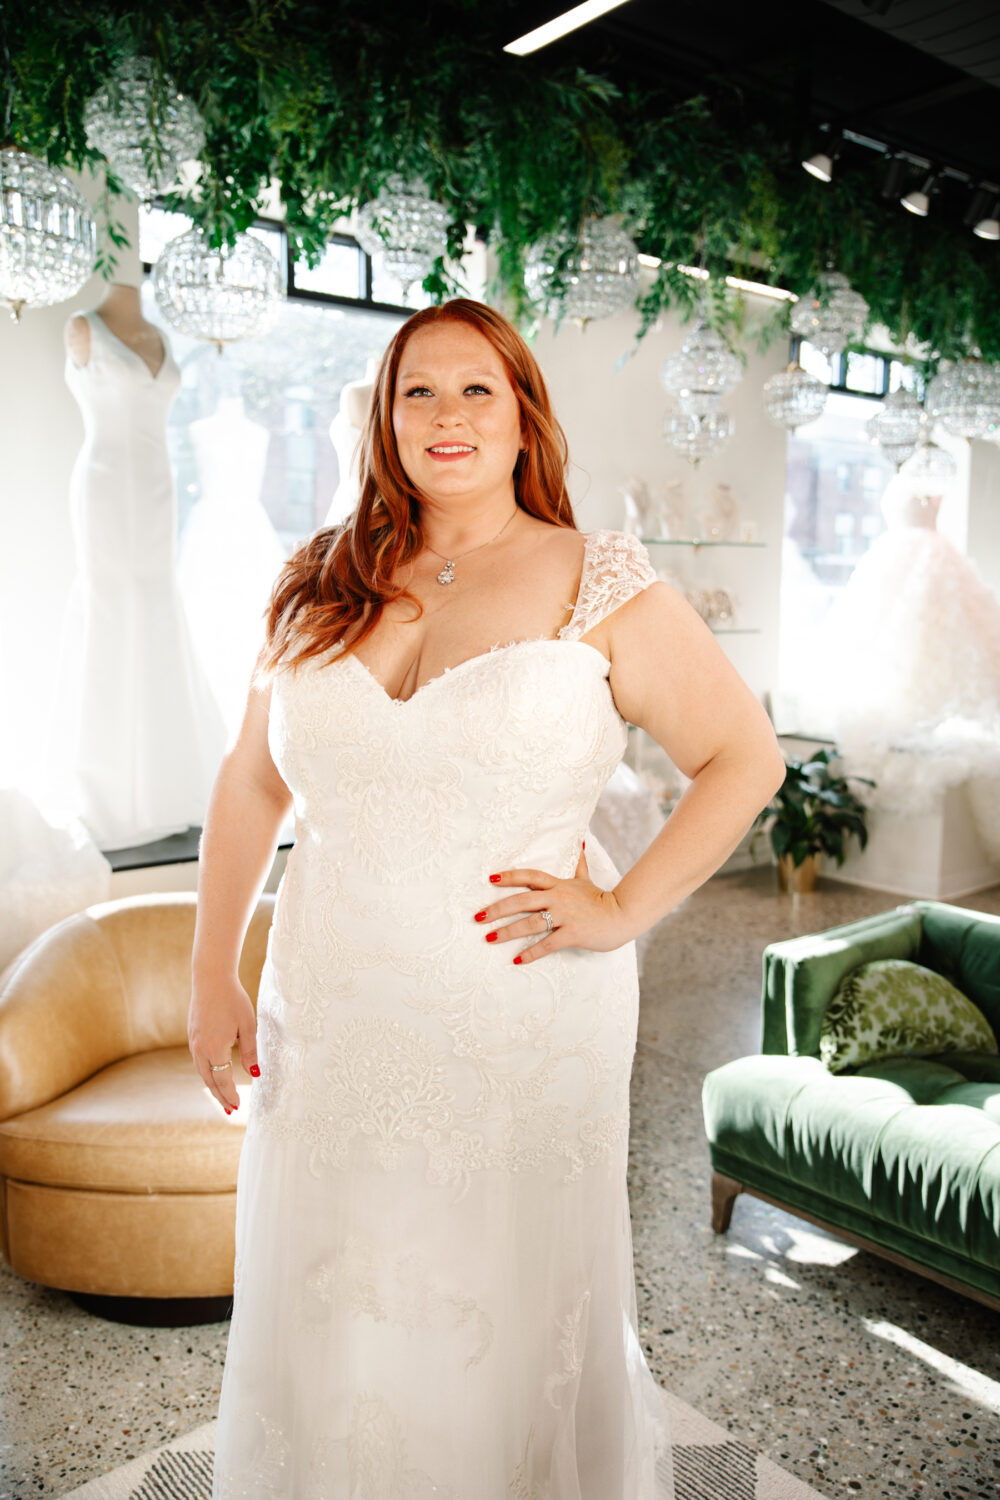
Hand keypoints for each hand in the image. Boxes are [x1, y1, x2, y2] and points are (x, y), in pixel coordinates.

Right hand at [188, 973, 258, 1113]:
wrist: (210, 979)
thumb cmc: (233, 1000)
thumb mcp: (247, 1025)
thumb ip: (250, 1051)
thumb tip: (255, 1074)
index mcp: (216, 1049)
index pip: (223, 1081)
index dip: (231, 1095)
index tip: (238, 1106)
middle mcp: (200, 1049)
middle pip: (210, 1081)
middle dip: (220, 1097)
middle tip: (230, 1110)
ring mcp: (194, 1042)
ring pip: (202, 1072)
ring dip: (212, 1086)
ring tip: (222, 1097)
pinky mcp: (192, 1035)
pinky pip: (198, 1061)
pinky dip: (206, 1072)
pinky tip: (213, 1074)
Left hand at [476, 845, 630, 964]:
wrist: (623, 915)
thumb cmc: (602, 899)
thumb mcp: (586, 879)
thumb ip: (579, 863)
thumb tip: (581, 841)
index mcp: (558, 885)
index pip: (529, 876)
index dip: (510, 877)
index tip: (491, 879)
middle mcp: (558, 898)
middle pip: (521, 900)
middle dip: (497, 909)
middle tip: (478, 917)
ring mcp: (565, 916)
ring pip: (530, 923)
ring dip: (508, 931)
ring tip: (490, 939)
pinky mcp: (572, 934)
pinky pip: (547, 944)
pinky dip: (531, 953)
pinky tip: (517, 960)